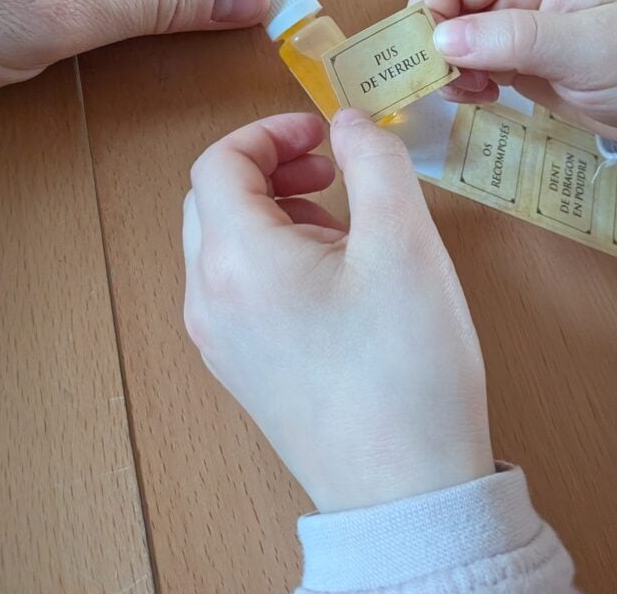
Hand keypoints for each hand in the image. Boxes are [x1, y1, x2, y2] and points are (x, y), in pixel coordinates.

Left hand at [183, 110, 492, 512]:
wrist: (407, 492)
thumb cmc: (406, 362)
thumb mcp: (404, 241)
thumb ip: (374, 160)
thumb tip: (349, 122)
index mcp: (237, 260)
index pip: (218, 163)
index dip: (268, 132)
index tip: (322, 135)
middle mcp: (209, 300)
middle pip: (212, 201)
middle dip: (268, 170)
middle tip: (329, 172)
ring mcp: (220, 342)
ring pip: (223, 245)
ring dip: (272, 212)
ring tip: (341, 225)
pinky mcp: (241, 370)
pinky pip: (236, 289)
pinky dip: (272, 257)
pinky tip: (333, 277)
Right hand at [411, 0, 616, 146]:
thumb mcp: (585, 49)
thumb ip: (515, 39)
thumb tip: (443, 41)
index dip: (429, 10)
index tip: (432, 58)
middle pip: (444, 4)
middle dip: (434, 44)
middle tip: (450, 83)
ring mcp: (514, 28)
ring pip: (451, 37)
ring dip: (447, 67)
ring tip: (473, 95)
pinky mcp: (516, 59)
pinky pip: (468, 62)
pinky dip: (463, 81)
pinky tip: (484, 98)